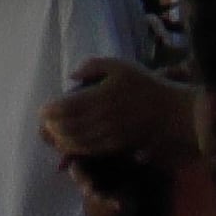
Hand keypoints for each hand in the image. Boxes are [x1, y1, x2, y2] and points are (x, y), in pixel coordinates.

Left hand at [38, 56, 190, 166]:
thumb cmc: (146, 85)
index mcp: (100, 96)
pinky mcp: (115, 145)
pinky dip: (74, 148)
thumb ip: (93, 65)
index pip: (64, 107)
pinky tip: (68, 145)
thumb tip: (71, 75)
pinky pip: (89, 150)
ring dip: (58, 140)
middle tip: (44, 124)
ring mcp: (108, 134)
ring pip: (75, 141)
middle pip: (65, 127)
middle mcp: (101, 117)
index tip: (43, 110)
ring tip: (52, 135)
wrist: (172, 111)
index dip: (48, 112)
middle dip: (50, 127)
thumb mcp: (121, 66)